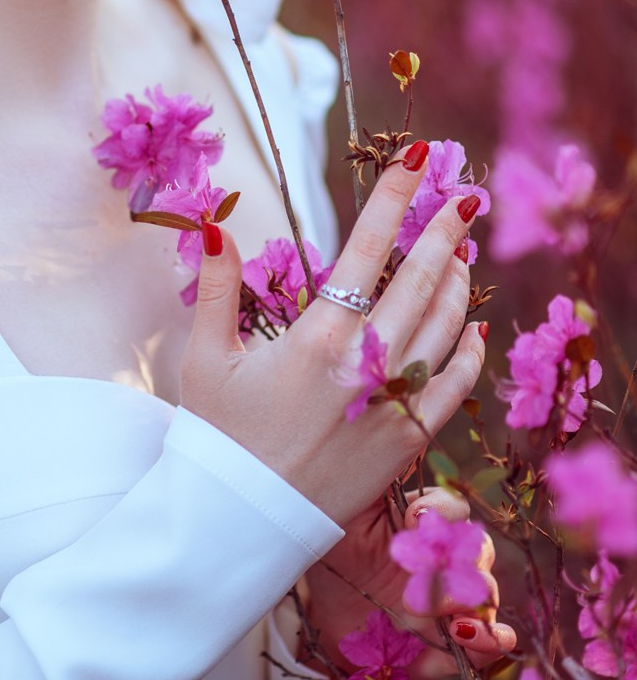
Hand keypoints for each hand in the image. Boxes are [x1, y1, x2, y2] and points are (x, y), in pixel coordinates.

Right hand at [178, 138, 487, 529]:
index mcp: (316, 337)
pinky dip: (468, 350)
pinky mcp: (408, 440)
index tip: (416, 159)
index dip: (393, 197)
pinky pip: (454, 384)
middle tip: (464, 198)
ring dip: (457, 282)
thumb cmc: (218, 435)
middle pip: (419, 279)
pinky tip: (472, 326)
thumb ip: (217, 287)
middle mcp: (365, 364)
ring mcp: (393, 403)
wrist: (241, 520)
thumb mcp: (206, 357)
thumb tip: (213, 225)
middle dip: (445, 231)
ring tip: (461, 253)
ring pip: (444, 325)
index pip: (366, 248)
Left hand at [303, 485, 516, 679]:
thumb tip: (399, 425)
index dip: (441, 511)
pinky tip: (464, 637)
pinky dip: (487, 643)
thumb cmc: (331, 546)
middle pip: (480, 553)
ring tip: (449, 617)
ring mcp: (452, 603)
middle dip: (461, 562)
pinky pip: (487, 646)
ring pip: (487, 598)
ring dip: (474, 605)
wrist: (317, 604)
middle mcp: (447, 560)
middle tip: (423, 573)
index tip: (413, 518)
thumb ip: (377, 473)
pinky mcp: (449, 644)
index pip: (454, 510)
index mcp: (426, 524)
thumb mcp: (345, 504)